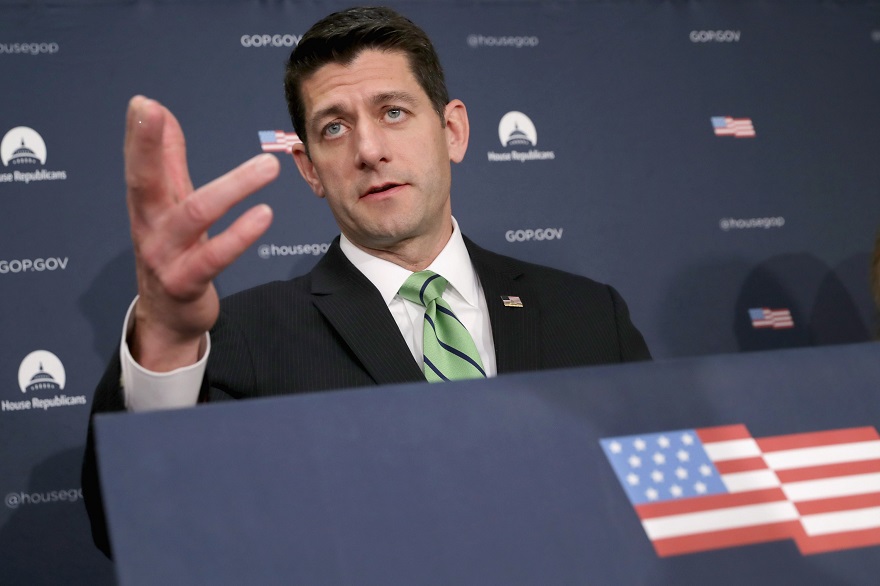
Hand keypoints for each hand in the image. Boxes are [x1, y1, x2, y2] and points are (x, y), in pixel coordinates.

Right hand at [124, 96, 279, 370]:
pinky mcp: (186, 282)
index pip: (138, 163)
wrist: (168, 318)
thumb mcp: (169, 205)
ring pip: (195, 215)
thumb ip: (167, 161)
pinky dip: (241, 235)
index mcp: (146, 205)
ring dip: (233, 187)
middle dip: (146, 146)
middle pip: (144, 182)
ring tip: (267, 166)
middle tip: (154, 111)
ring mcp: (165, 256)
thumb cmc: (173, 251)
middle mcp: (150, 227)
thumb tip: (161, 112)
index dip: (139, 134)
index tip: (142, 103)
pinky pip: (215, 257)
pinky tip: (264, 214)